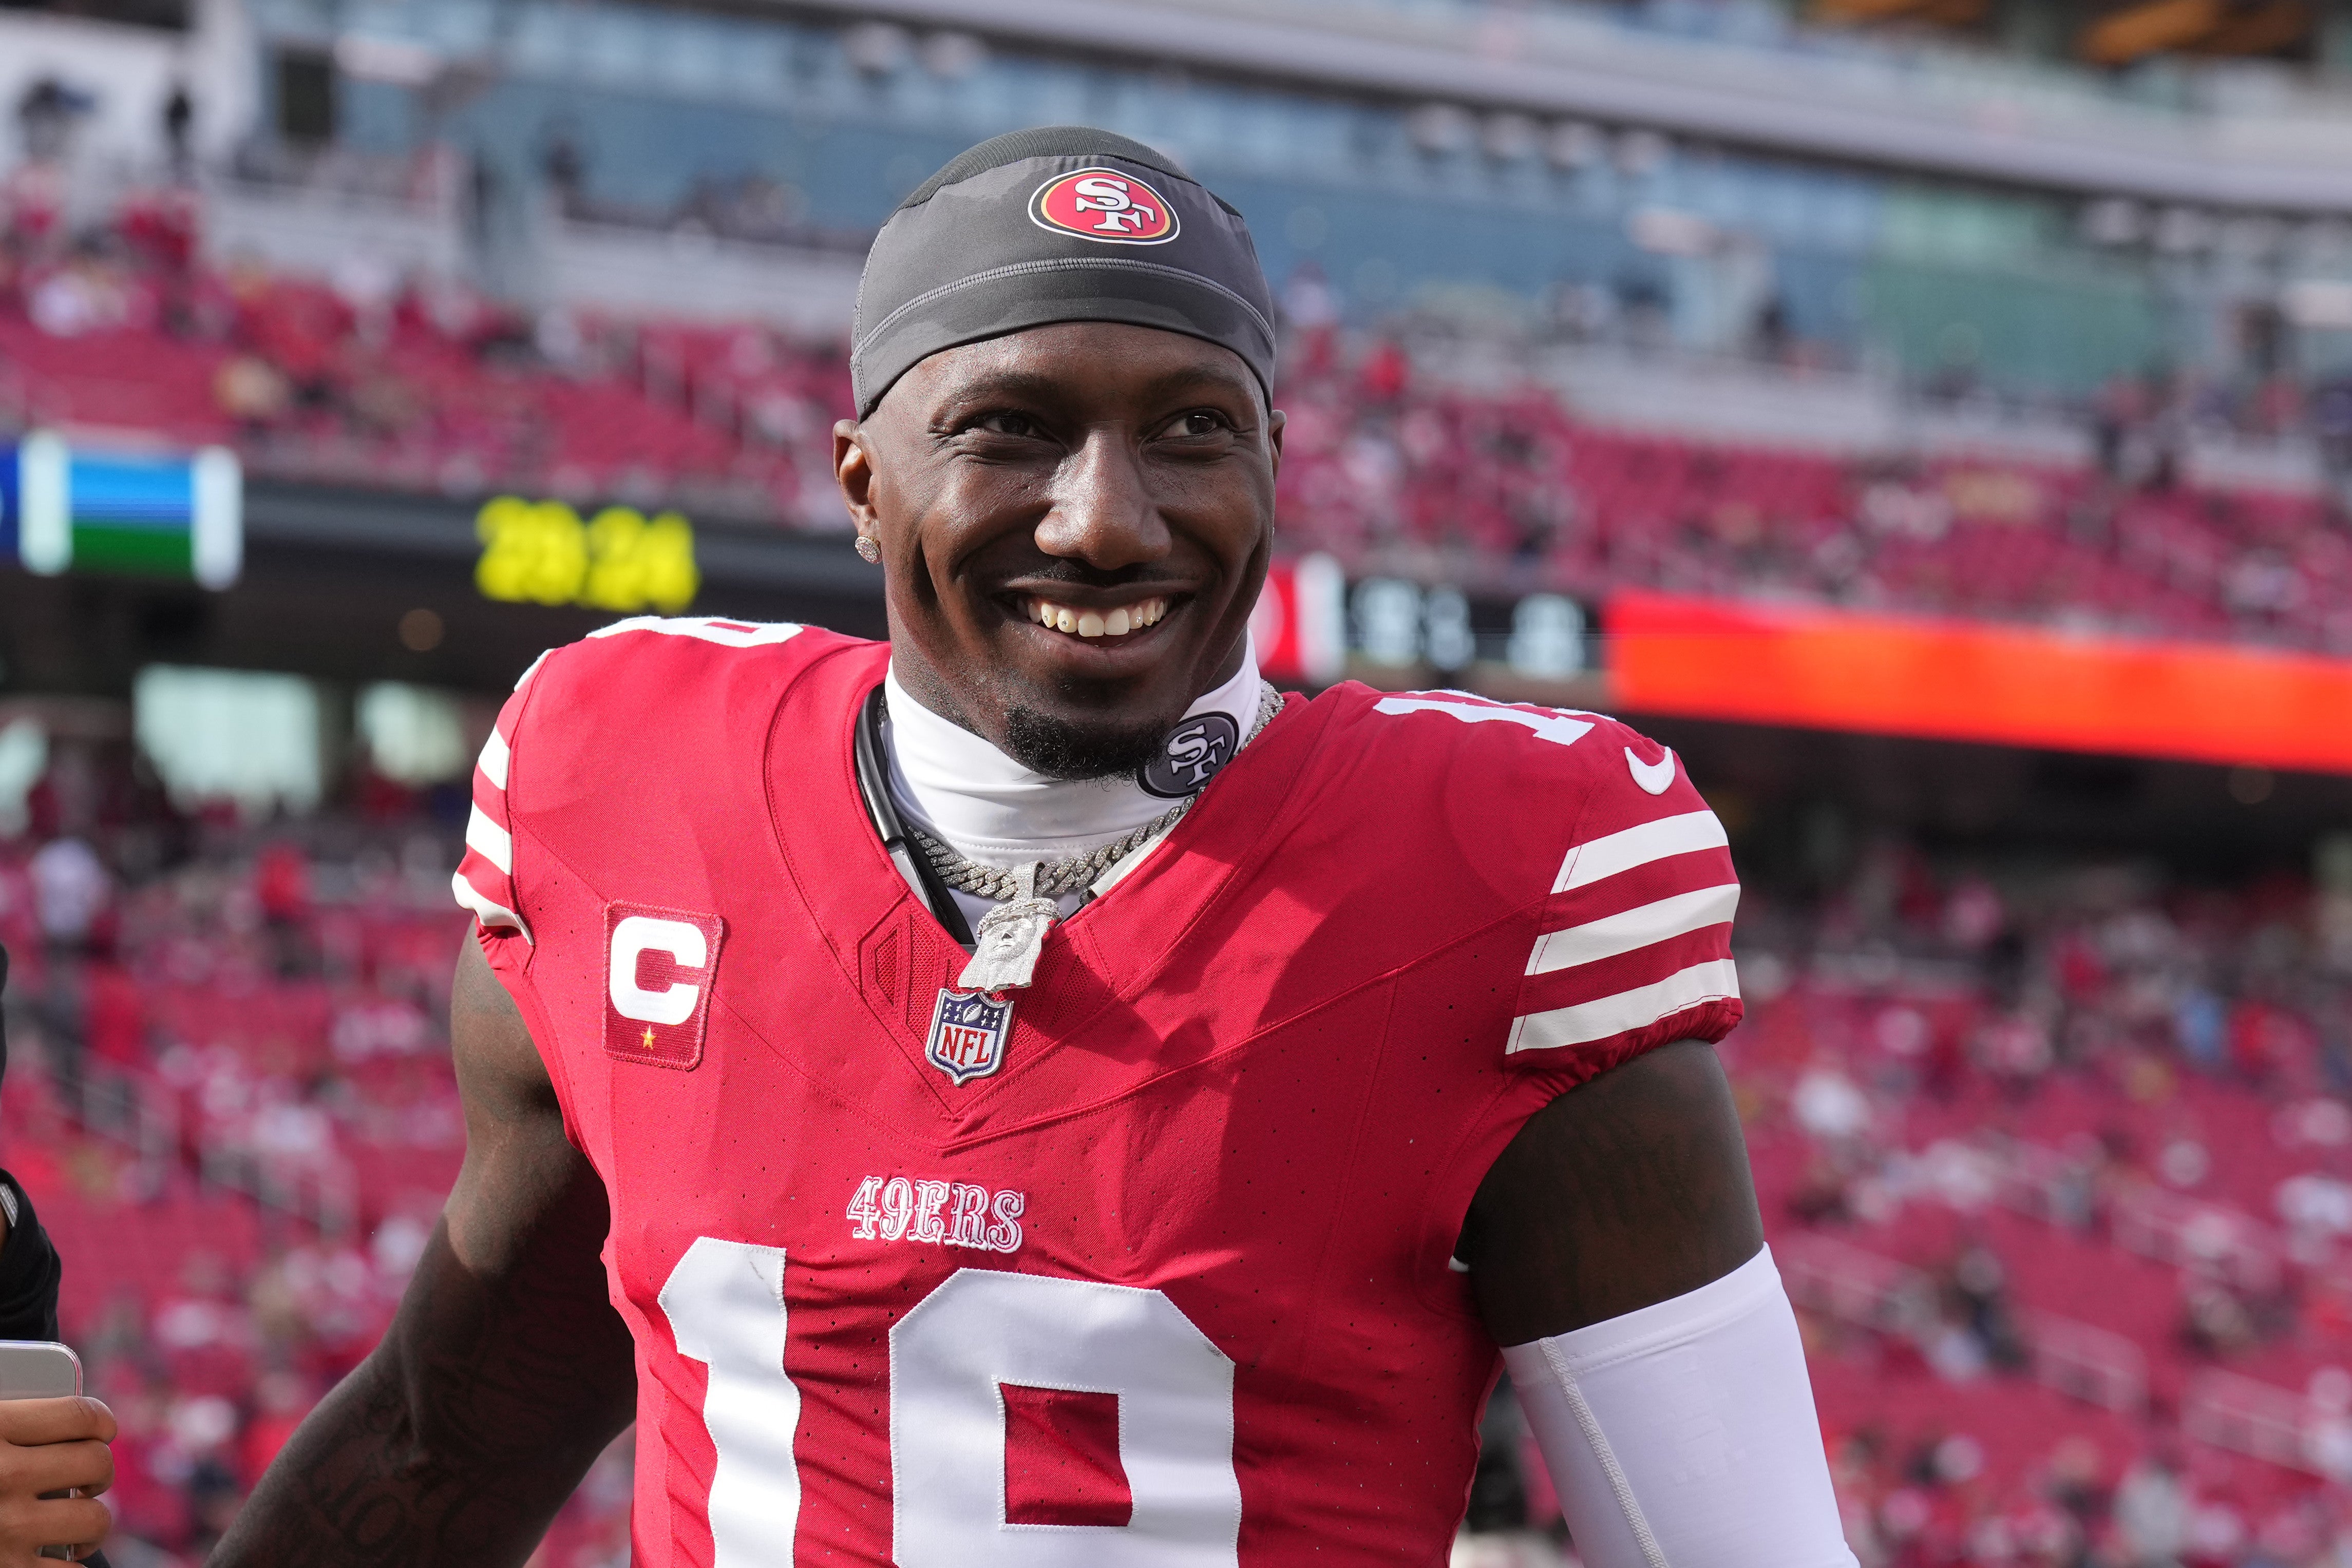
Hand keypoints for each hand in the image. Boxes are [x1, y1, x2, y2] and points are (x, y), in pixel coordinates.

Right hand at [0, 1398, 113, 1564]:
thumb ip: (18, 1424)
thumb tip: (77, 1418)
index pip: (81, 1414)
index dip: (102, 1423)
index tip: (102, 1433)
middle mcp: (4, 1474)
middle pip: (96, 1463)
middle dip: (99, 1473)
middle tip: (87, 1482)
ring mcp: (6, 1526)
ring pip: (94, 1519)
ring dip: (92, 1524)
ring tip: (76, 1524)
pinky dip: (73, 1566)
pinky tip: (61, 1557)